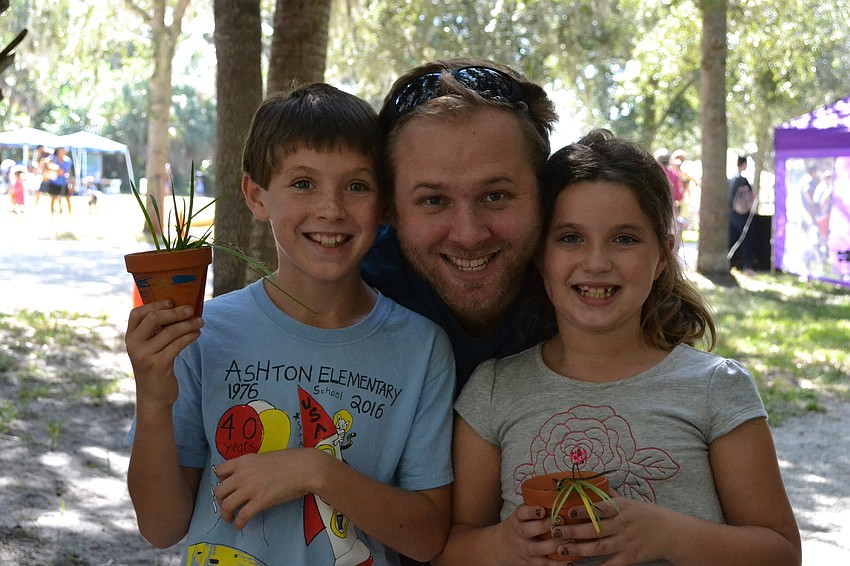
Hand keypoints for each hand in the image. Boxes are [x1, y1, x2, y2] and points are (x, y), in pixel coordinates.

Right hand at [125, 299, 202, 406]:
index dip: (155, 304)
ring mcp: (145, 355)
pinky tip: (197, 333)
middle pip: (154, 319)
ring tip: (200, 321)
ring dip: (188, 324)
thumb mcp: (149, 347)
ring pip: (170, 331)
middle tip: (191, 309)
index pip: (137, 313)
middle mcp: (134, 345)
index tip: (172, 301)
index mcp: (130, 337)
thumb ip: (156, 330)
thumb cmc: (155, 366)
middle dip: (175, 312)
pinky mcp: (158, 365)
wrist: (153, 397)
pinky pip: (178, 344)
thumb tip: (179, 307)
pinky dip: (190, 336)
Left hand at [213, 448, 323, 529]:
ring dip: (225, 514)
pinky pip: (242, 516)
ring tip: (230, 518)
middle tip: (227, 506)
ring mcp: (251, 488)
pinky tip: (240, 525)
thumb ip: (253, 466)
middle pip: (219, 491)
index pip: (219, 471)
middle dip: (220, 501)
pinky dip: (238, 523)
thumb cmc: (291, 461)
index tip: (227, 488)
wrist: (306, 468)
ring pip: (226, 505)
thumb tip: (248, 476)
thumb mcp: (266, 457)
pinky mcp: (260, 502)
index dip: (221, 481)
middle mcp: (243, 474)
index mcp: (244, 461)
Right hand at [486, 504, 567, 564]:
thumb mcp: (521, 514)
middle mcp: (520, 534)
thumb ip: (536, 507)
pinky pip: (546, 564)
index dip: (531, 511)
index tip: (542, 509)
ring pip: (538, 549)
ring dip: (554, 545)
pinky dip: (558, 563)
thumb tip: (561, 494)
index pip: (521, 513)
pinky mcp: (532, 563)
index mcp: (517, 519)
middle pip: (528, 530)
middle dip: (544, 526)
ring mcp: (526, 549)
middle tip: (560, 521)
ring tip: (569, 539)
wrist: (501, 547)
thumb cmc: (519, 525)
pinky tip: (570, 560)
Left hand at [551, 497, 670, 564]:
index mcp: (621, 508)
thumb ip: (610, 496)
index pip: (600, 508)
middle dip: (573, 531)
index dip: (583, 510)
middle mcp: (622, 525)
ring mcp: (625, 543)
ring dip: (578, 550)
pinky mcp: (629, 558)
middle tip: (555, 531)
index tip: (567, 511)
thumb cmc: (647, 514)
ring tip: (561, 550)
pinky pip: (610, 565)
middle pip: (594, 529)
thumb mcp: (630, 502)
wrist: (671, 533)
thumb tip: (590, 484)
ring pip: (598, 547)